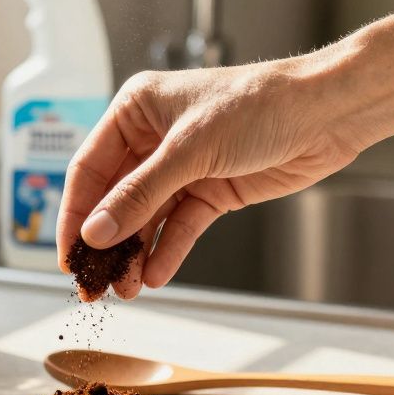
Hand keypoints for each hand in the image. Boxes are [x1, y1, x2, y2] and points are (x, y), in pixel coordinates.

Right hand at [57, 57, 370, 298]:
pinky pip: (180, 227)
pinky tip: (154, 277)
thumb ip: (140, 195)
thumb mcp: (191, 150)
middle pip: (115, 198)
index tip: (67, 255)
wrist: (326, 114)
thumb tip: (96, 232)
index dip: (76, 213)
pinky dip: (168, 252)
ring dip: (135, 254)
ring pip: (146, 218)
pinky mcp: (211, 190)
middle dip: (105, 242)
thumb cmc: (259, 105)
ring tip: (124, 288)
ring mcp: (183, 167)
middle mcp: (153, 138)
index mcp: (136, 110)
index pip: (90, 168)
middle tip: (91, 283)